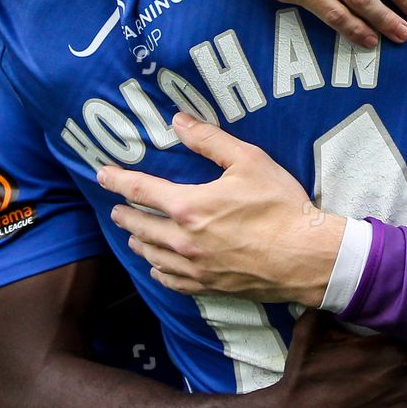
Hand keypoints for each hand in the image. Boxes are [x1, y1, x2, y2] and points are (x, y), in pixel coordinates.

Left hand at [102, 114, 343, 307]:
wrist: (304, 257)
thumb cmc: (280, 206)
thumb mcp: (249, 161)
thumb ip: (210, 140)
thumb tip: (178, 121)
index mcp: (188, 207)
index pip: (140, 191)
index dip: (117, 180)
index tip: (101, 174)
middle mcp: (182, 240)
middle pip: (139, 226)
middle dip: (125, 214)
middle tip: (117, 207)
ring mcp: (194, 267)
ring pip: (151, 255)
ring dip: (138, 241)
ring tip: (133, 234)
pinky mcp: (207, 287)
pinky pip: (170, 281)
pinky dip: (158, 271)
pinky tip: (157, 266)